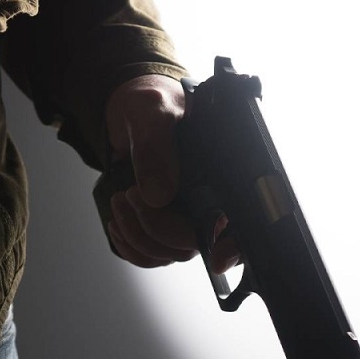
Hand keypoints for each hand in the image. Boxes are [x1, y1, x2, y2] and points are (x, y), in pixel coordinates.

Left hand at [105, 74, 239, 271]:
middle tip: (130, 195)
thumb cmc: (151, 101)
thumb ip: (155, 147)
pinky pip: (150, 254)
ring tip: (119, 199)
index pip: (242, 222)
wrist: (129, 108)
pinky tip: (117, 221)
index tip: (216, 258)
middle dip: (157, 228)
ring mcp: (185, 213)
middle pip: (194, 243)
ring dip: (137, 236)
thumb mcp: (152, 112)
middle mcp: (209, 198)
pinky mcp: (162, 221)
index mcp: (222, 171)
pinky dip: (130, 247)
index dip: (235, 246)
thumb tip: (158, 195)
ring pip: (169, 253)